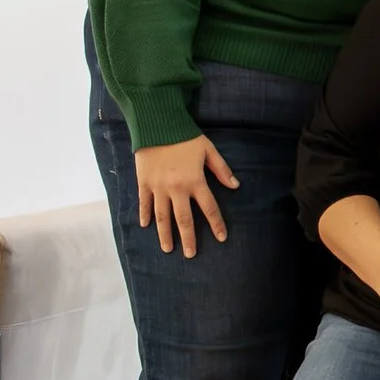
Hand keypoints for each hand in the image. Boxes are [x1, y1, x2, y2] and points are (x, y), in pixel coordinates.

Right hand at [131, 136, 238, 256]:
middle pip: (183, 219)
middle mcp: (176, 189)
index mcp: (195, 181)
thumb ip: (221, 170)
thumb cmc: (185, 137)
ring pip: (161, 216)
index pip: (209, 208)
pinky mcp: (143, 183)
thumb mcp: (209, 151)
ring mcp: (157, 187)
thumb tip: (235, 186)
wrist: (157, 125)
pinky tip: (146, 226)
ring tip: (168, 249)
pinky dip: (144, 215)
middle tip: (191, 255)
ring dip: (165, 234)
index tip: (221, 238)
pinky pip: (144, 203)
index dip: (216, 224)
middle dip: (188, 238)